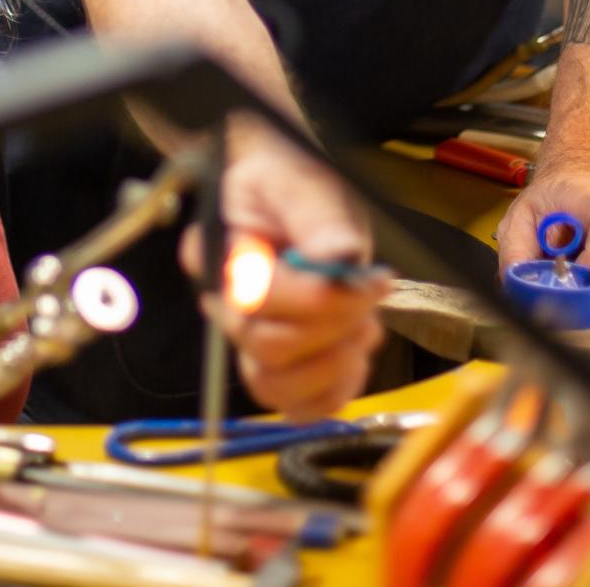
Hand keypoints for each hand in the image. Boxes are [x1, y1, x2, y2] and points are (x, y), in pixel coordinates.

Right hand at [180, 128, 387, 418]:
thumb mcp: (307, 182)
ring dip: (333, 365)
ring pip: (277, 387)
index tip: (369, 278)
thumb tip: (340, 259)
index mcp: (218, 253)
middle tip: (371, 294)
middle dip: (333, 327)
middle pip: (268, 348)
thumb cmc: (294, 183)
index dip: (317, 298)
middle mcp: (223, 305)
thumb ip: (320, 218)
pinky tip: (355, 354)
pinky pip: (296, 407)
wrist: (292, 197)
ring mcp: (247, 340)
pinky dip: (334, 392)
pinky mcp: (277, 365)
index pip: (255, 297)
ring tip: (363, 325)